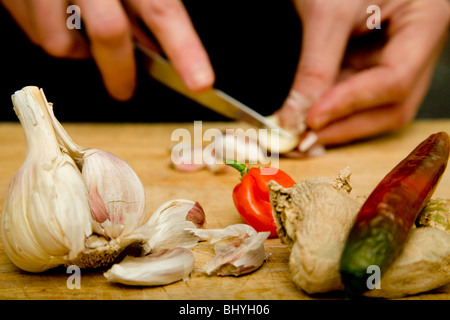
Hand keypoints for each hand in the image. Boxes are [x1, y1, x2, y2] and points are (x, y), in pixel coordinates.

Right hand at [1, 0, 214, 100]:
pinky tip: (55, 14)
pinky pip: (35, 31)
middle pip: (109, 32)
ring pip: (62, 42)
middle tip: (124, 90)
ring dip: (77, 49)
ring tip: (81, 33)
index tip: (200, 81)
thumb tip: (158, 42)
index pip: (161, 9)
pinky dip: (50, 33)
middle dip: (120, 72)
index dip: (184, 49)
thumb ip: (146, 3)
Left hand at [276, 0, 449, 145]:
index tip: (311, 119)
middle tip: (304, 139)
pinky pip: (360, 96)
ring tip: (301, 131)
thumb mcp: (327, 11)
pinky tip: (309, 116)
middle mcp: (419, 45)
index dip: (351, 103)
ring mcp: (398, 56)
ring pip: (377, 107)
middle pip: (392, 103)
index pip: (395, 78)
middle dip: (346, 125)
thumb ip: (314, 67)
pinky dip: (334, 110)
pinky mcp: (376, 62)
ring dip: (339, 123)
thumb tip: (295, 117)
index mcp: (426, 20)